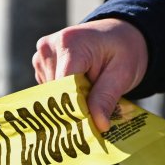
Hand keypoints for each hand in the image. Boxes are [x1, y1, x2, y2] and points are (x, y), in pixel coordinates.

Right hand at [33, 18, 147, 131]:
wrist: (118, 34)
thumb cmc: (123, 50)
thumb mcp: (123, 73)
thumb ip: (106, 98)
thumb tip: (98, 126)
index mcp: (69, 43)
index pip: (63, 87)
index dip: (74, 111)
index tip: (88, 131)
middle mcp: (49, 48)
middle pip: (54, 93)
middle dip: (72, 110)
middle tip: (93, 122)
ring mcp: (42, 55)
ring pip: (50, 95)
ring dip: (68, 103)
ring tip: (90, 98)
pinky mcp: (41, 64)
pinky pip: (49, 91)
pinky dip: (64, 97)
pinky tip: (80, 91)